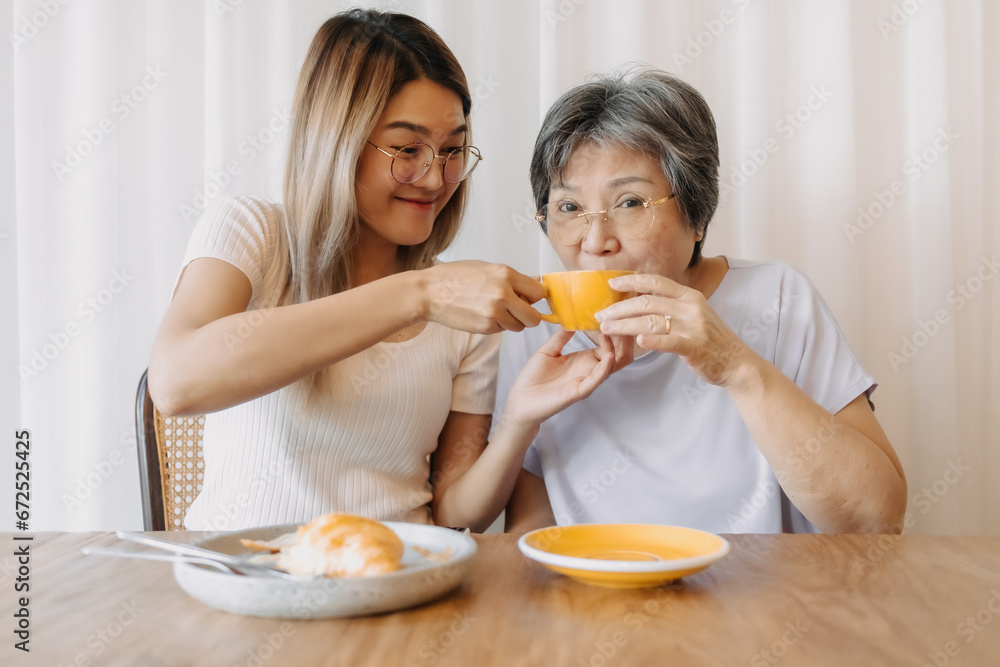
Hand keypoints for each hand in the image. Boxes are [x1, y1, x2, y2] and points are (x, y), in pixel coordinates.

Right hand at [420, 261, 546, 333]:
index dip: (535, 298)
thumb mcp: (487, 268)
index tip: (531, 299)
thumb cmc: (455, 277)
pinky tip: (483, 314)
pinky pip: (502, 330)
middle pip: (534, 317)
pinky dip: (497, 325)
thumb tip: (537, 282)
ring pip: (518, 326)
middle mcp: (503, 293)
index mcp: (505, 274)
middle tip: (520, 312)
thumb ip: (513, 278)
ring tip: (495, 310)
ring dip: (512, 322)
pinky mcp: (485, 327)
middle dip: (529, 316)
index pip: (538, 292)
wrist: (430, 292)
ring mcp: (494, 312)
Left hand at [503, 329, 616, 425]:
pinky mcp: (579, 391)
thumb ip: (561, 336)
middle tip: (626, 322)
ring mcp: (585, 381)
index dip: (611, 332)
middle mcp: (588, 370)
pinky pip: (596, 379)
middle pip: (615, 355)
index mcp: (583, 360)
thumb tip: (571, 318)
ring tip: (619, 333)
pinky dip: (605, 367)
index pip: (606, 345)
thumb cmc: (534, 378)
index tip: (613, 315)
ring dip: (616, 350)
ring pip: (610, 366)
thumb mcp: (548, 351)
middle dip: (623, 340)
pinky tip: (609, 355)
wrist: (521, 399)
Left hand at [595, 273, 750, 386]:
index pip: (655, 282)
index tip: (612, 283)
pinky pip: (668, 341)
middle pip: (647, 302)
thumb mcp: (696, 314)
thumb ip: (673, 305)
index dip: (632, 281)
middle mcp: (691, 307)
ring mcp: (693, 326)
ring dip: (624, 325)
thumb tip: (644, 298)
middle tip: (600, 314)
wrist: (737, 363)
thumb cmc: (712, 340)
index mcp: (690, 296)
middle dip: (619, 308)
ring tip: (606, 328)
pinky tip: (636, 342)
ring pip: (650, 321)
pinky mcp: (694, 347)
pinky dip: (651, 341)